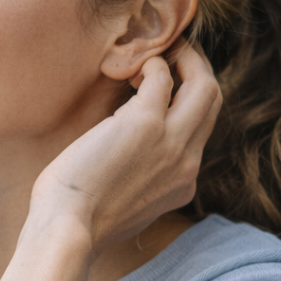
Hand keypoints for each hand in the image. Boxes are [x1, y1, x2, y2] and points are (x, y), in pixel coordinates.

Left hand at [28, 43, 221, 254]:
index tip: (165, 90)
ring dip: (186, 61)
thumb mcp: (123, 207)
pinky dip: (151, 65)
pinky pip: (162, 78)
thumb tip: (120, 166)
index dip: (186, 105)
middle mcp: (186, 163)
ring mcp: (170, 143)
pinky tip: (130, 67)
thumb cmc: (75, 221)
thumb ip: (136, 185)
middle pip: (213, 104)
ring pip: (204, 87)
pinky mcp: (145, 124)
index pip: (200, 134)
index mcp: (181, 185)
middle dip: (198, 72)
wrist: (67, 230)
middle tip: (176, 55)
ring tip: (160, 50)